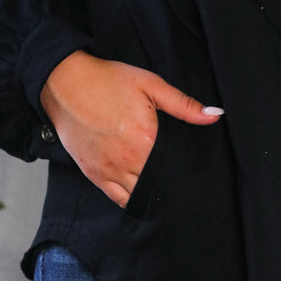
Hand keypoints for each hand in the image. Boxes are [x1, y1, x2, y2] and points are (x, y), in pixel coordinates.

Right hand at [39, 52, 223, 207]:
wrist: (65, 84)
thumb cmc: (108, 81)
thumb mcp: (150, 85)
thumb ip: (184, 104)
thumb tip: (215, 114)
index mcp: (147, 140)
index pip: (175, 166)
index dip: (186, 168)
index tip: (193, 168)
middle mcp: (128, 161)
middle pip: (159, 183)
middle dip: (170, 181)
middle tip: (179, 177)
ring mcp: (109, 170)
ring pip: (140, 195)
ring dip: (152, 191)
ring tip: (162, 184)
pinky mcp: (94, 175)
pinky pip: (118, 199)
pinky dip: (131, 198)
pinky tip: (140, 191)